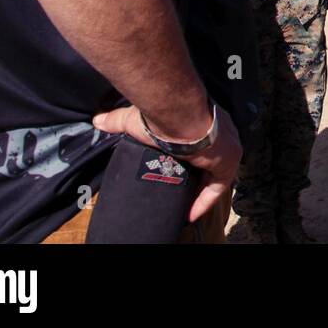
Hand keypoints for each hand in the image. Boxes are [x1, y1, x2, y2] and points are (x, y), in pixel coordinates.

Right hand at [93, 103, 241, 222]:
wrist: (179, 113)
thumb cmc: (160, 114)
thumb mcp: (135, 119)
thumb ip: (117, 120)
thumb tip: (98, 120)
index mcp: (202, 118)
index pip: (200, 140)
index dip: (190, 157)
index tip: (177, 169)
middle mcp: (220, 132)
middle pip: (210, 160)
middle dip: (196, 176)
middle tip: (180, 192)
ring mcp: (227, 146)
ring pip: (215, 174)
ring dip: (200, 191)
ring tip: (183, 207)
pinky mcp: (228, 162)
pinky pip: (217, 187)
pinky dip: (204, 200)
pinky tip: (189, 213)